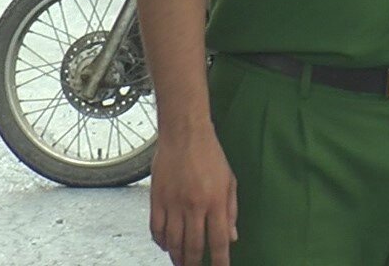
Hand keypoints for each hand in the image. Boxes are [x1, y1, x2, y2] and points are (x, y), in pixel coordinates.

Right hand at [149, 127, 237, 265]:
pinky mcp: (156, 199)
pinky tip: (165, 245)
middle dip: (194, 263)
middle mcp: (194, 206)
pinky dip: (160, 241)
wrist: (184, 135)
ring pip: (173, 241)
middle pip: (192, 245)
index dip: (219, 260)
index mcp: (215, 201)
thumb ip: (231, 210)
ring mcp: (173, 203)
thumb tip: (232, 237)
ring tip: (181, 263)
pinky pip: (156, 228)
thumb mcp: (230, 180)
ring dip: (177, 256)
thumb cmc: (211, 155)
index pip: (218, 240)